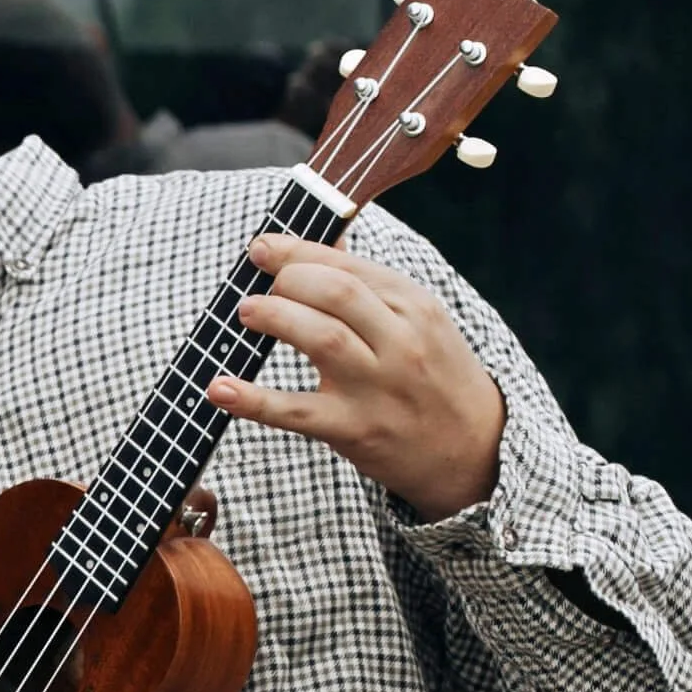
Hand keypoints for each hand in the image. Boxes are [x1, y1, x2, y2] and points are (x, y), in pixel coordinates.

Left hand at [215, 236, 505, 520]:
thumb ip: (369, 285)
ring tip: (245, 312)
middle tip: (256, 285)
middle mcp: (400, 340)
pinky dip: (254, 400)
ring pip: (322, 339)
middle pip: (337, 293)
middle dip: (288, 279)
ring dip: (275, 318)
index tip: (262, 247)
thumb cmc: (433, 376)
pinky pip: (297, 412)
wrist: (472, 448)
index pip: (349, 266)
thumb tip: (323, 242)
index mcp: (414, 305)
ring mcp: (378, 386)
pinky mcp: (356, 429)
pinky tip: (220, 389)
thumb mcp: (418, 321)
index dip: (298, 252)